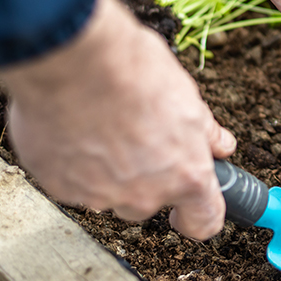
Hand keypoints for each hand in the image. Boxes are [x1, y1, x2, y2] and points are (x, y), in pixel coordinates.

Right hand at [0, 0, 235, 239]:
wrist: (74, 58)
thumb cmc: (133, 70)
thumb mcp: (186, 95)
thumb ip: (204, 132)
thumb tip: (220, 145)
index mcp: (186, 175)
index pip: (204, 222)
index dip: (197, 216)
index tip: (188, 210)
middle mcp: (144, 194)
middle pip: (149, 202)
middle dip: (145, 177)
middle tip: (136, 136)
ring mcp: (99, 195)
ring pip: (107, 193)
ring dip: (106, 170)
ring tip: (101, 125)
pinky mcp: (60, 186)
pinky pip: (72, 182)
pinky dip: (73, 162)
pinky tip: (73, 127)